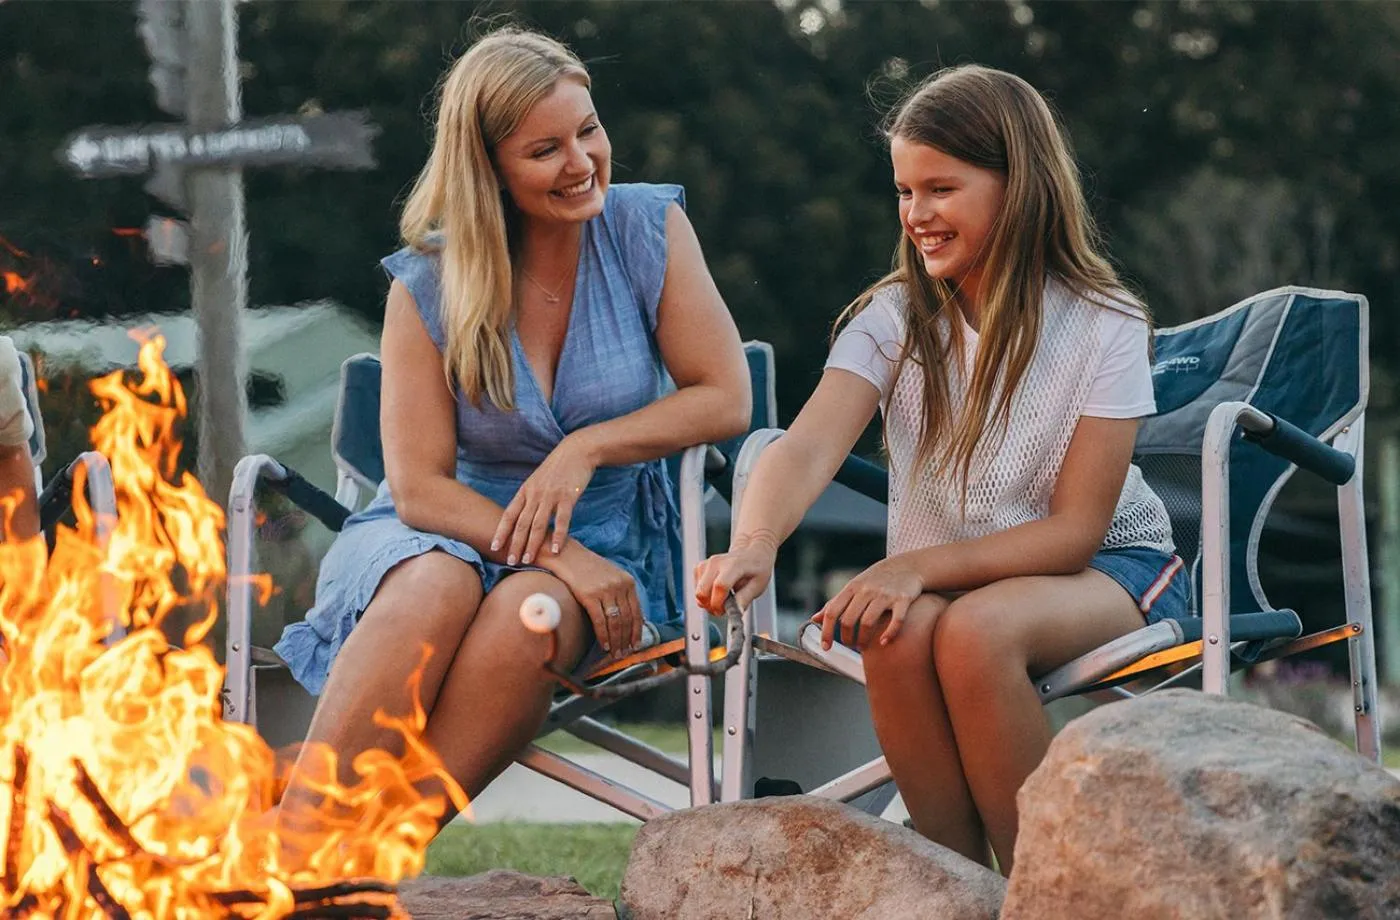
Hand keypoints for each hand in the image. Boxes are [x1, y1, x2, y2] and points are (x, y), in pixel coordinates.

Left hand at [492, 433, 596, 566]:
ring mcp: (551, 496)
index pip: (509, 514)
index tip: (493, 547)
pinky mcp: (568, 497)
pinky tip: (555, 549)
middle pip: (521, 523)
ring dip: (532, 544)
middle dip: (515, 544)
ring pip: (538, 524)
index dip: (501, 531)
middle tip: (510, 561)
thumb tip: (521, 517)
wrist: (576, 451)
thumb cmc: (557, 469)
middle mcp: (535, 494)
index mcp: (525, 491)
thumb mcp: (537, 481)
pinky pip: (562, 520)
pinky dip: (558, 536)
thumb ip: (529, 498)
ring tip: (528, 560)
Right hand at [540, 541, 641, 656]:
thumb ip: (620, 593)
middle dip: (626, 640)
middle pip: (627, 620)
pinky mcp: (589, 595)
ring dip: (616, 641)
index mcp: (627, 582)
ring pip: (615, 623)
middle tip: (624, 654)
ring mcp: (605, 590)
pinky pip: (600, 621)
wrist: (566, 555)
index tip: (636, 645)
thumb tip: (628, 617)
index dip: (637, 631)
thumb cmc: (587, 568)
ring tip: (615, 654)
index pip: (636, 612)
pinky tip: (604, 645)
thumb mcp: (610, 576)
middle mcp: (619, 586)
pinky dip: (603, 636)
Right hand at [694, 530, 778, 613]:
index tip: (725, 611)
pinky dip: (705, 596)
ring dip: (708, 602)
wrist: (751, 553)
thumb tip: (736, 614)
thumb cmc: (756, 569)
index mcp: (733, 565)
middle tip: (724, 608)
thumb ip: (744, 600)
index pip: (720, 586)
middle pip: (702, 592)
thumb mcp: (757, 586)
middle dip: (711, 606)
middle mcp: (716, 562)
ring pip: (698, 593)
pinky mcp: (700, 567)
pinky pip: (696, 589)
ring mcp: (706, 564)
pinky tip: (717, 593)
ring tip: (723, 599)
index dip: (719, 604)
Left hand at [812, 556, 922, 650]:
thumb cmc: (876, 579)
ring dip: (863, 640)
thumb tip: (814, 619)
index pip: (832, 611)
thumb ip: (835, 603)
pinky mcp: (903, 599)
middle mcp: (866, 590)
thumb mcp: (854, 587)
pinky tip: (884, 642)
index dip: (826, 631)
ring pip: (868, 622)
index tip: (826, 647)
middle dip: (847, 638)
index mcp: (852, 588)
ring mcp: (885, 594)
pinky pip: (896, 620)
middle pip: (848, 620)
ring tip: (863, 646)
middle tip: (850, 645)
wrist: (908, 565)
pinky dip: (889, 634)